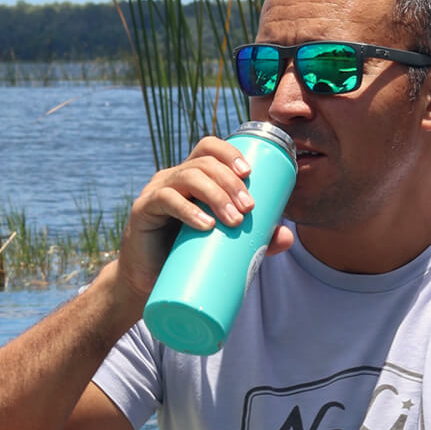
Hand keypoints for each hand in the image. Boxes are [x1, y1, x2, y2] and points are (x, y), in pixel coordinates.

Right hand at [113, 136, 293, 313]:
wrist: (146, 281)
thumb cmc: (185, 257)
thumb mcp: (223, 244)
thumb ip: (255, 240)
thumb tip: (287, 237)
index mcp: (192, 177)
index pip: (209, 148)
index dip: (230, 153)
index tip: (250, 174)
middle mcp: (173, 178)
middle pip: (204, 162)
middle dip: (230, 182)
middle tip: (248, 208)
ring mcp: (156, 192)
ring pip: (188, 177)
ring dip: (216, 195)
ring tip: (234, 221)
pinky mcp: (143, 211)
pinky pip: (165, 199)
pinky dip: (188, 210)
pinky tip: (204, 224)